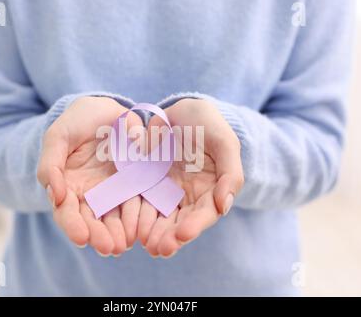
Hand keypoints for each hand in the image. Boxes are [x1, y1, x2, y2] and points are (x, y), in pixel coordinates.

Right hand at [38, 96, 142, 255]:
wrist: (104, 110)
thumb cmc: (76, 123)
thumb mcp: (57, 137)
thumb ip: (50, 164)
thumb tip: (56, 195)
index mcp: (68, 187)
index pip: (67, 213)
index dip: (73, 226)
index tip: (81, 238)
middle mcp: (91, 195)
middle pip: (93, 222)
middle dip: (99, 236)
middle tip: (109, 248)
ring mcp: (114, 191)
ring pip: (115, 217)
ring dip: (119, 233)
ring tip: (124, 244)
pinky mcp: (135, 184)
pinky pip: (137, 202)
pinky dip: (138, 216)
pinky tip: (141, 228)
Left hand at [138, 98, 243, 256]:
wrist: (181, 110)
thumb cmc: (207, 125)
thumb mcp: (224, 142)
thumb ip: (230, 173)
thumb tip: (225, 206)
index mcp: (211, 190)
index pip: (205, 213)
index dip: (195, 226)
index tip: (183, 235)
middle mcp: (189, 196)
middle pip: (181, 222)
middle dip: (171, 237)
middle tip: (159, 249)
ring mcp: (167, 191)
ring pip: (160, 217)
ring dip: (154, 233)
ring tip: (146, 244)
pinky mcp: (146, 184)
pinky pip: (141, 201)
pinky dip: (137, 215)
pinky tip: (131, 226)